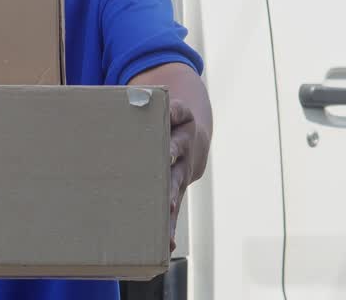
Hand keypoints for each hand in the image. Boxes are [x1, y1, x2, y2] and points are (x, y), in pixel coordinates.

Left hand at [167, 97, 196, 252]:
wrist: (193, 139)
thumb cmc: (171, 122)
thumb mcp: (172, 110)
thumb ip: (167, 108)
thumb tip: (151, 98)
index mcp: (179, 140)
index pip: (176, 143)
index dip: (172, 147)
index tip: (167, 152)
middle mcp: (181, 165)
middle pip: (176, 178)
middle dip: (170, 190)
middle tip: (167, 203)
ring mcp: (178, 182)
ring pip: (174, 201)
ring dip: (169, 216)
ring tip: (166, 235)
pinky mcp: (172, 195)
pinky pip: (171, 215)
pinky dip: (169, 230)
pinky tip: (167, 247)